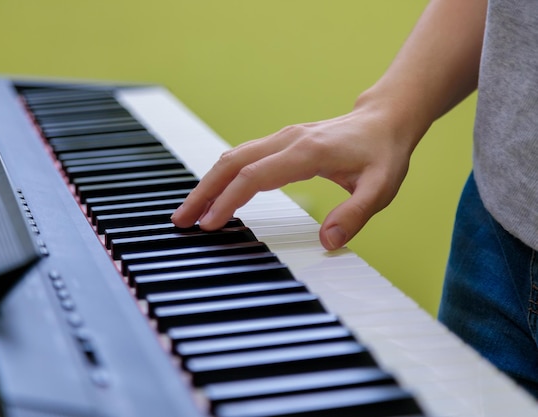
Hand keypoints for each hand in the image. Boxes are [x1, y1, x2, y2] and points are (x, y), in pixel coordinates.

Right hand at [170, 108, 412, 250]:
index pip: (254, 177)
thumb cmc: (383, 153)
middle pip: (231, 163)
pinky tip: (213, 193)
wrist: (383, 120)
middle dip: (202, 192)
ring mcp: (280, 138)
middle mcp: (287, 140)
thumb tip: (328, 242)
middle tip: (180, 220)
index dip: (228, 201)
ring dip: (207, 183)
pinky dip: (221, 176)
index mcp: (307, 152)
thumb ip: (355, 214)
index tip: (209, 225)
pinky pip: (241, 157)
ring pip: (231, 157)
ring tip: (188, 211)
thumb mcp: (381, 188)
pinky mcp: (279, 141)